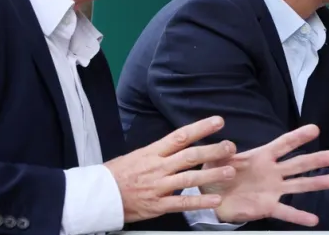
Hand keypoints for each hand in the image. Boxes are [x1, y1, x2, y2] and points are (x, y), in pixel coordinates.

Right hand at [104, 116, 239, 223]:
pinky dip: (200, 202)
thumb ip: (159, 151)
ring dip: (212, 175)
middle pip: (190, 156)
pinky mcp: (157, 205)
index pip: (180, 136)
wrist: (98, 196)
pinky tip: (215, 200)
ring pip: (189, 179)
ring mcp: (158, 187)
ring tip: (230, 171)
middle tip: (230, 147)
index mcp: (152, 152)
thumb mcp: (137, 155)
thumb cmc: (117, 174)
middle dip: (213, 151)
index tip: (219, 122)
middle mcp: (157, 167)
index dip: (201, 128)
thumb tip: (181, 143)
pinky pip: (182, 204)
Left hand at [201, 124, 328, 226]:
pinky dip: (299, 216)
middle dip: (315, 159)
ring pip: (298, 185)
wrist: (211, 196)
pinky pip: (286, 211)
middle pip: (297, 164)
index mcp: (262, 156)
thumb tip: (229, 144)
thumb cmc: (216, 172)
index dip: (298, 137)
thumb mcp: (215, 158)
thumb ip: (222, 152)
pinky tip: (314, 220)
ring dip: (315, 183)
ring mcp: (273, 190)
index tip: (315, 129)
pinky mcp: (268, 207)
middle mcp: (272, 172)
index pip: (284, 144)